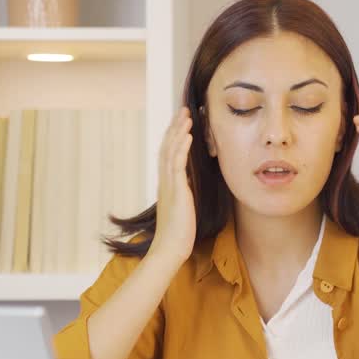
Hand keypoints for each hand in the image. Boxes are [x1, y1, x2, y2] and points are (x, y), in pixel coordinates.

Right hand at [150, 106, 196, 262]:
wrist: (170, 249)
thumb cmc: (179, 233)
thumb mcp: (184, 207)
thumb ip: (186, 193)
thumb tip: (193, 185)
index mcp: (167, 184)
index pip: (169, 154)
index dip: (175, 136)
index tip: (182, 121)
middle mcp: (165, 181)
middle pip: (167, 146)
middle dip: (175, 127)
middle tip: (184, 109)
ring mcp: (169, 185)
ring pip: (171, 151)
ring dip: (179, 131)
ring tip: (187, 115)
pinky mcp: (176, 190)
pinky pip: (177, 164)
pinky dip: (181, 147)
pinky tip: (187, 135)